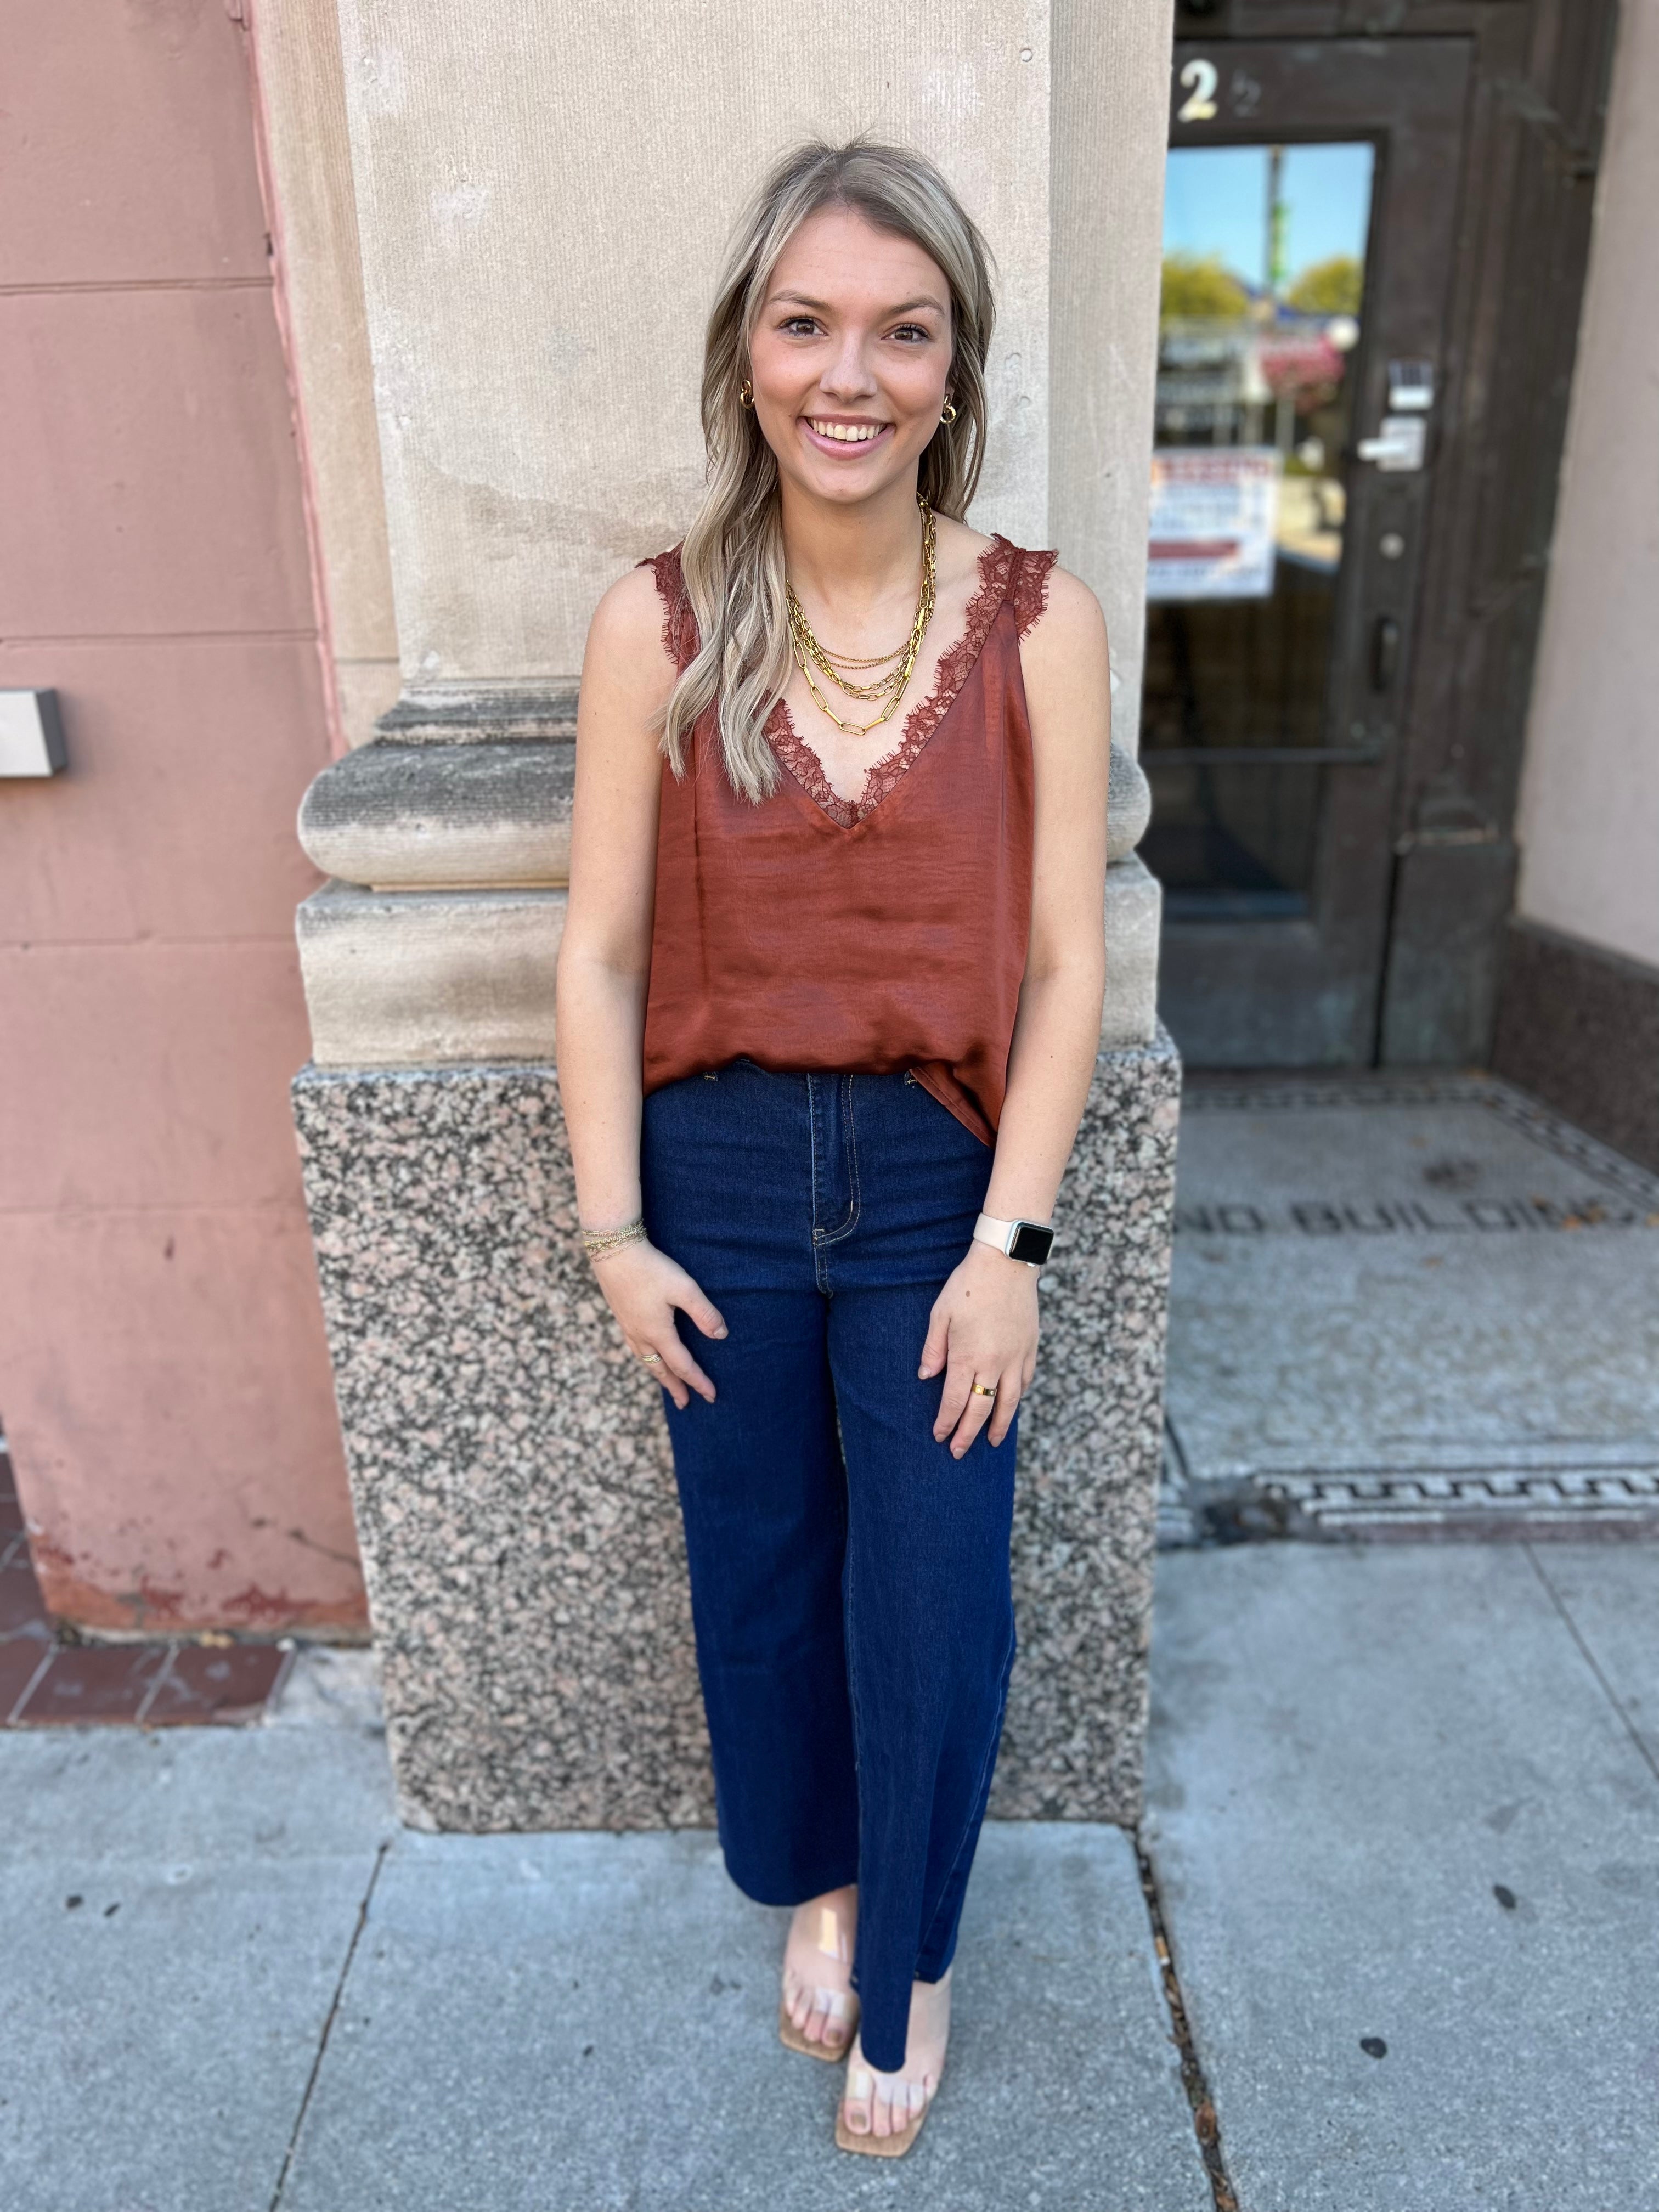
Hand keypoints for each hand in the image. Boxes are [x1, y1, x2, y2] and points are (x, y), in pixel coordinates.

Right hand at [589, 1239, 725, 1409]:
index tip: (711, 1396)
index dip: (698, 1382)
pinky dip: (645, 1359)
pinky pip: (635, 1348)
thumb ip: (704, 1313)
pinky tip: (646, 1353)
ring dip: (659, 1375)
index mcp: (658, 1333)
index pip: (683, 1366)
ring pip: (645, 1360)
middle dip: (675, 1388)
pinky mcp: (621, 1315)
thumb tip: (721, 1336)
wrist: (612, 1250)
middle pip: (660, 1370)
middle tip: (685, 1404)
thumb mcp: (684, 1288)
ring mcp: (628, 1326)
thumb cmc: (650, 1268)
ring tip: (667, 1383)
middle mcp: (641, 1335)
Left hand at [919, 1240, 1038, 1456]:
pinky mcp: (1030, 1348)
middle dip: (968, 1434)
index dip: (946, 1423)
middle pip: (980, 1410)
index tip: (939, 1436)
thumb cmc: (967, 1286)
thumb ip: (933, 1349)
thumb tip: (925, 1376)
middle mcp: (993, 1363)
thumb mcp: (940, 1314)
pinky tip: (1011, 1405)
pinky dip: (1017, 1398)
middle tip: (959, 1452)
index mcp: (967, 1356)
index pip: (954, 1402)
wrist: (1006, 1263)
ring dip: (999, 1426)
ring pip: (1008, 1402)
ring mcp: (1015, 1358)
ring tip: (993, 1442)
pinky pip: (1025, 1382)